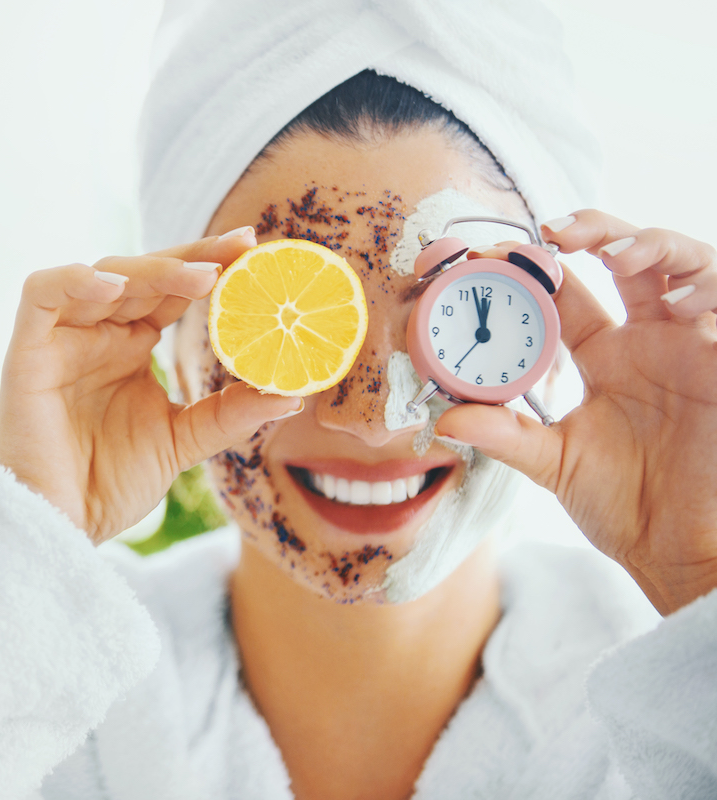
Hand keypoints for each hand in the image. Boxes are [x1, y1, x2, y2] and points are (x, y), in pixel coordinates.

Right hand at [0, 230, 303, 544]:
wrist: (60, 527)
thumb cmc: (108, 484)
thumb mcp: (183, 441)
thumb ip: (229, 414)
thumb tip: (291, 394)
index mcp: (131, 345)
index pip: (173, 290)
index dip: (210, 264)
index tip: (255, 250)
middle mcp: (97, 333)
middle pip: (143, 272)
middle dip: (192, 255)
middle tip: (240, 248)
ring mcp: (62, 338)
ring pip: (101, 274)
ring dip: (150, 268)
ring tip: (200, 277)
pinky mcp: (26, 351)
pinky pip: (40, 295)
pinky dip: (73, 280)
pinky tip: (114, 288)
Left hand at [439, 211, 716, 614]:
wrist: (685, 552)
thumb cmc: (627, 508)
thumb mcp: (556, 464)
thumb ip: (505, 435)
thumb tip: (443, 418)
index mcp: (604, 357)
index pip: (567, 293)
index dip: (537, 267)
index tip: (495, 255)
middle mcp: (648, 341)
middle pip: (626, 257)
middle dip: (593, 231)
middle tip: (552, 233)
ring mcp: (694, 345)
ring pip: (683, 263)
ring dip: (649, 244)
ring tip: (611, 255)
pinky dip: (706, 286)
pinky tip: (675, 301)